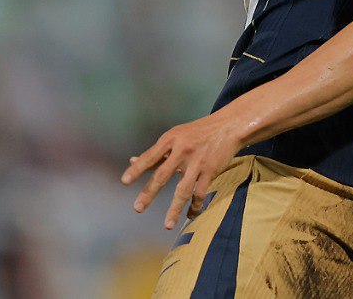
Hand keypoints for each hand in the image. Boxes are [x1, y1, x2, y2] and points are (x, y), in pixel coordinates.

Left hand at [121, 112, 244, 229]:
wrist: (228, 127)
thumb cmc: (197, 133)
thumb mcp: (175, 137)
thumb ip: (157, 152)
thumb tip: (133, 161)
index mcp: (170, 140)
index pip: (150, 157)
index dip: (137, 169)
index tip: (124, 182)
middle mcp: (182, 150)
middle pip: (162, 175)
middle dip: (149, 193)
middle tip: (137, 208)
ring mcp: (197, 162)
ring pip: (183, 189)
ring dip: (174, 209)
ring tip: (167, 225)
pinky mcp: (210, 170)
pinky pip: (200, 192)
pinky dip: (195, 206)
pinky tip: (190, 215)